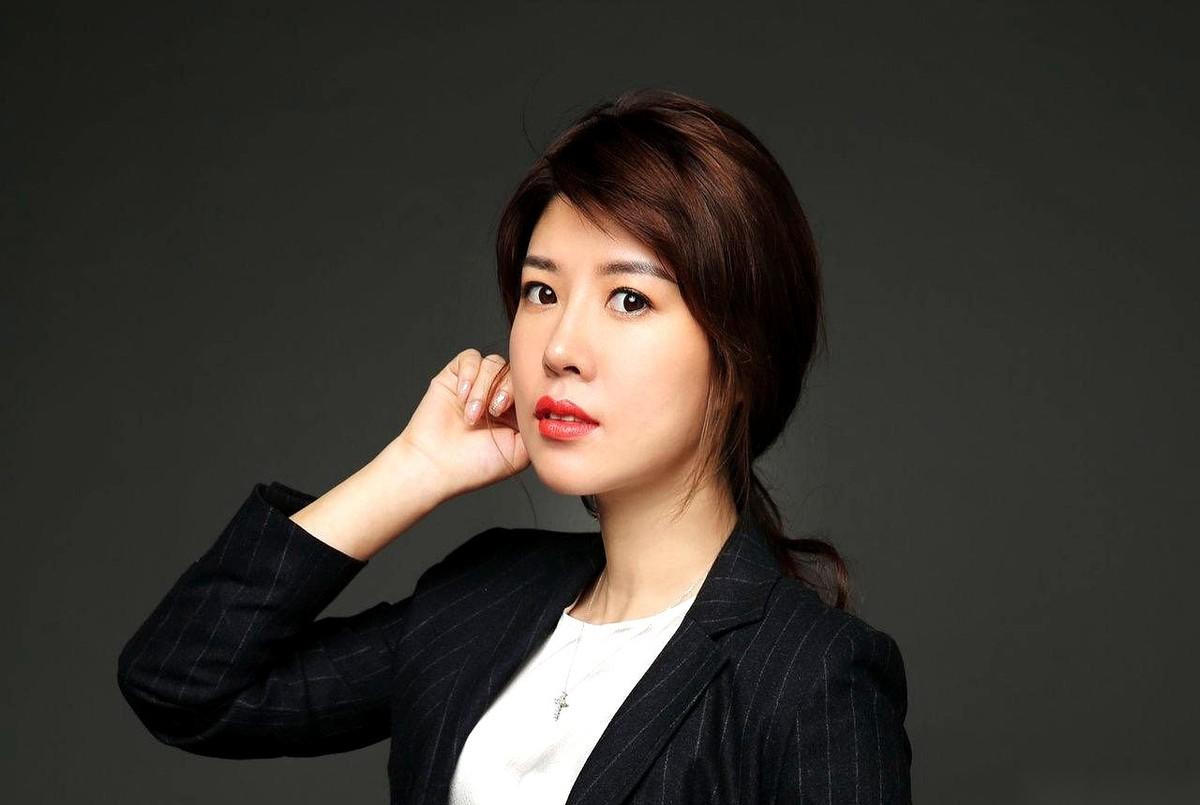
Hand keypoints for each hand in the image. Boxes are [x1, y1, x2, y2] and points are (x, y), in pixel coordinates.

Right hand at [381, 348, 528, 498]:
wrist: (435, 466)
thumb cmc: (474, 466)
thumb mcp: (521, 452)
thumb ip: (538, 427)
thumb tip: (551, 408)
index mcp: (515, 414)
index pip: (530, 387)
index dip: (527, 393)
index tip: (517, 411)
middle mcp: (496, 397)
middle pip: (514, 371)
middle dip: (507, 388)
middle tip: (496, 410)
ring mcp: (475, 386)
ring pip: (493, 363)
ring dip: (484, 388)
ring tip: (473, 414)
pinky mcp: (454, 377)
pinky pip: (470, 357)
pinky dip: (470, 374)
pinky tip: (462, 396)